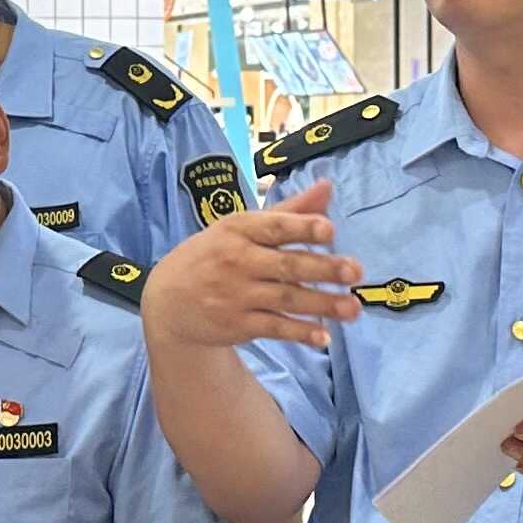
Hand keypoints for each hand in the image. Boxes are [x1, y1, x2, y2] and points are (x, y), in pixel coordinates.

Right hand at [142, 178, 361, 352]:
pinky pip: (275, 328)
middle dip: (323, 268)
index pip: (274, 226)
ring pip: (286, 299)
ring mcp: (236, 295)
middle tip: (355, 271)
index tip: (330, 230)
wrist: (167, 301)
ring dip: (322, 305)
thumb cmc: (213, 256)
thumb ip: (288, 211)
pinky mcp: (238, 324)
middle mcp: (237, 261)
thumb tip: (328, 186)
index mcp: (239, 230)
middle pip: (286, 265)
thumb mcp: (240, 227)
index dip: (302, 227)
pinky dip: (300, 332)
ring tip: (353, 308)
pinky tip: (324, 336)